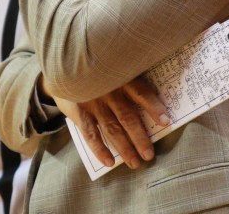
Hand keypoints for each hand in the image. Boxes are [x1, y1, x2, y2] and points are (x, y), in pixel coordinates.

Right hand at [54, 76, 169, 168]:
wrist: (62, 65)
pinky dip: (99, 149)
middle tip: (149, 155)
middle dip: (140, 138)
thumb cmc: (96, 71)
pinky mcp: (79, 111)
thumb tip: (148, 103)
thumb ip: (126, 82)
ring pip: (112, 129)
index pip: (141, 93)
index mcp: (121, 79)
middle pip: (128, 117)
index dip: (153, 106)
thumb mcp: (112, 69)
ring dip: (124, 147)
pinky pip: (91, 133)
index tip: (166, 121)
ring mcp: (94, 102)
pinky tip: (109, 162)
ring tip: (134, 162)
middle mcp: (109, 91)